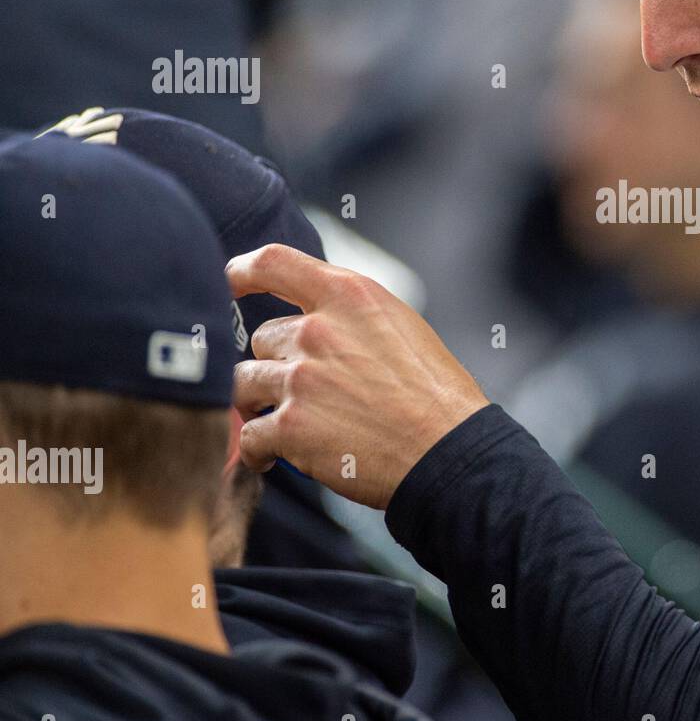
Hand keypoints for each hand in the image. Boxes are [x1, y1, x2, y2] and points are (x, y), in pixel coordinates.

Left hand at [226, 244, 488, 508]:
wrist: (449, 450)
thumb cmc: (437, 393)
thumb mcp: (402, 325)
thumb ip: (352, 314)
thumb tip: (316, 317)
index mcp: (350, 296)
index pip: (274, 262)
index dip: (242, 271)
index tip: (230, 282)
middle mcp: (318, 330)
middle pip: (262, 338)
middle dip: (278, 364)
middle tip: (308, 391)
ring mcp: (301, 379)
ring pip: (246, 384)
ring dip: (262, 405)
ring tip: (288, 426)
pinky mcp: (291, 428)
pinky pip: (249, 436)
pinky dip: (259, 450)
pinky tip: (276, 458)